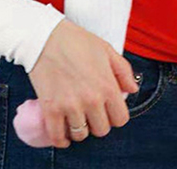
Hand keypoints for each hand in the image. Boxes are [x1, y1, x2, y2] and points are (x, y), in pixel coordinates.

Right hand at [27, 19, 139, 147]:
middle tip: (91, 113)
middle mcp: (91, 100)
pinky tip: (63, 133)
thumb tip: (132, 89)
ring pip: (81, 135)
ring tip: (76, 118)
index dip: (115, 115)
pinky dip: (61, 139)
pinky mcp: (51, 109)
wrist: (44, 37)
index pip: (121, 119)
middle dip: (98, 123)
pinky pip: (57, 137)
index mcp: (107, 86)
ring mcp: (70, 106)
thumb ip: (123, 70)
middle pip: (101, 130)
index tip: (107, 110)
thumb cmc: (76, 41)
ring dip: (80, 129)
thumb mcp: (106, 49)